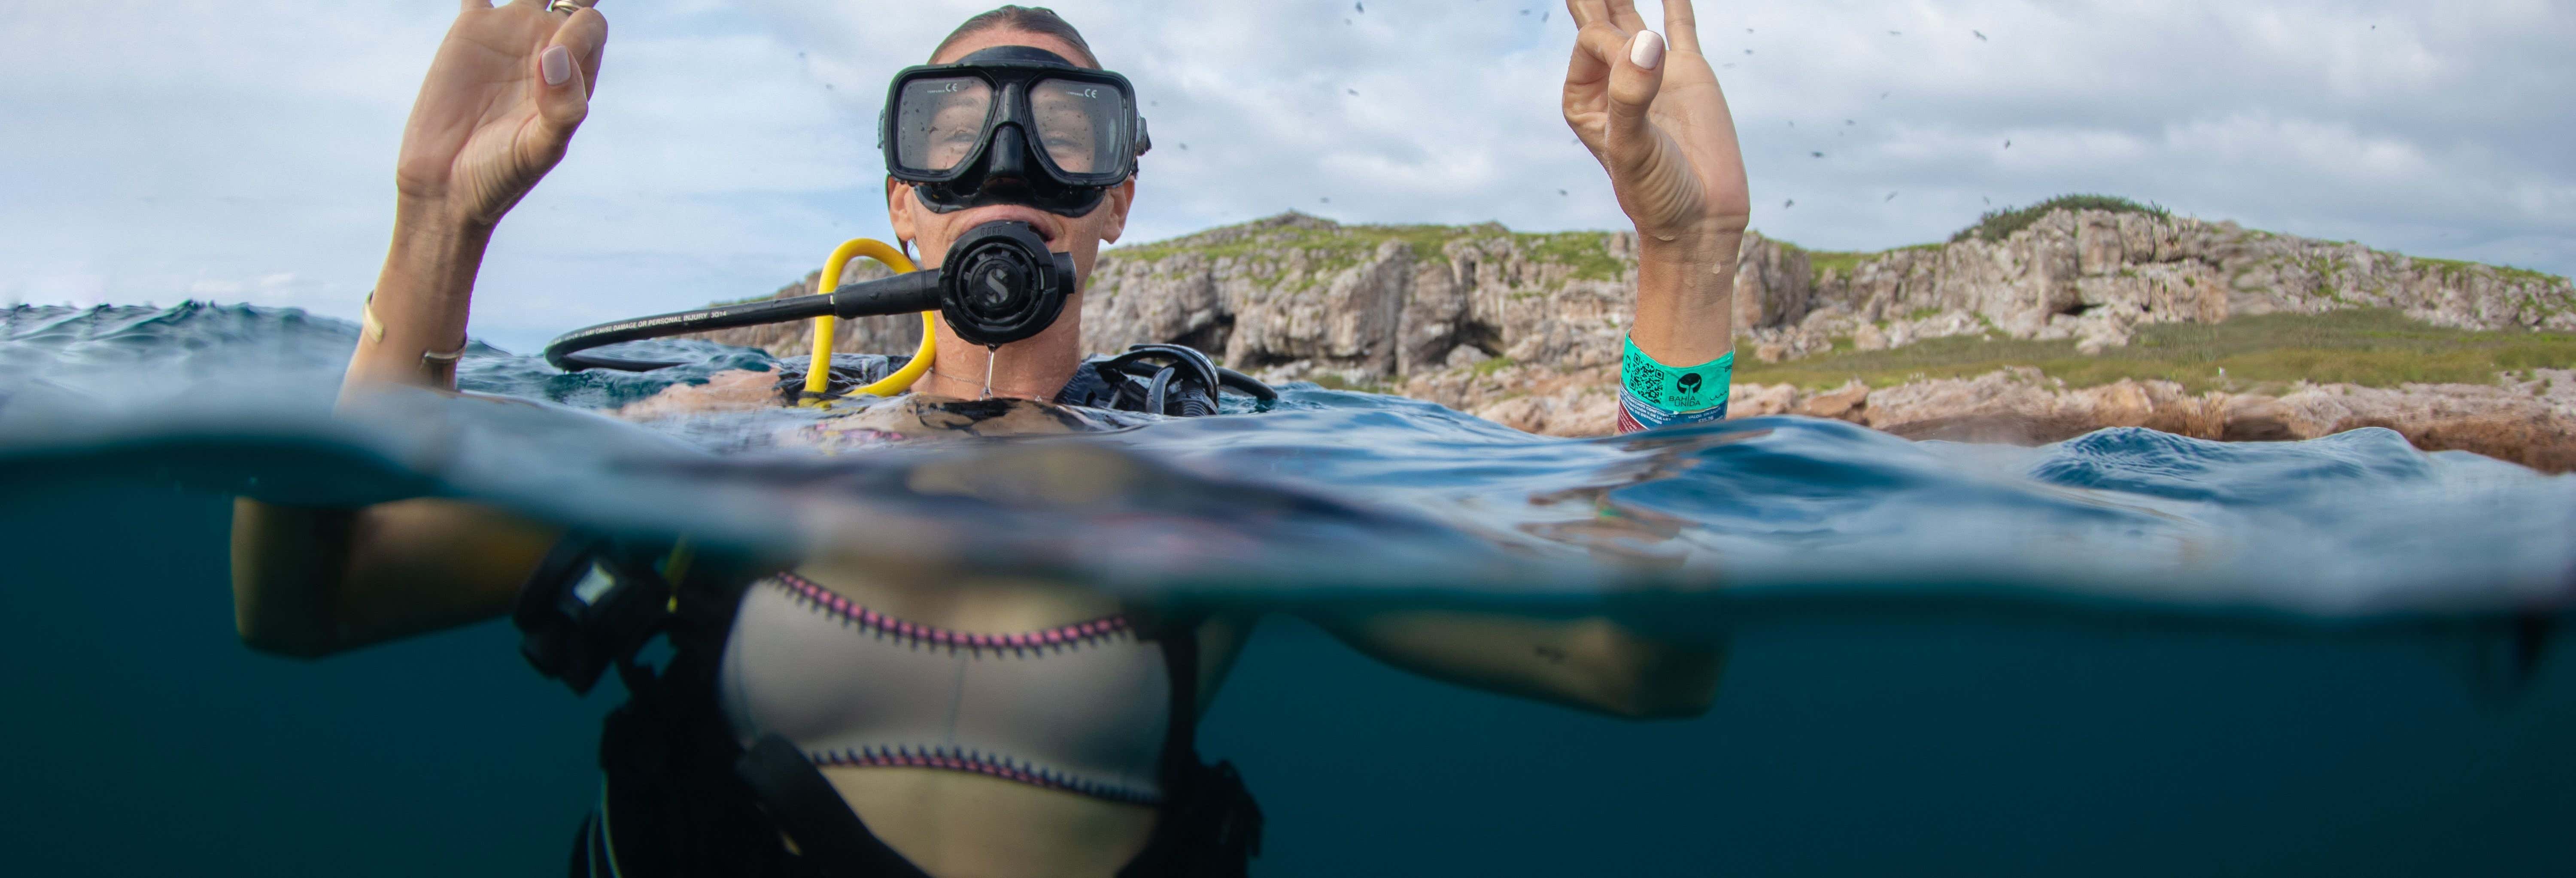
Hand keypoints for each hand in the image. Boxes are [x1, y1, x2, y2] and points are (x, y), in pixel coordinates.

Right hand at [394, 0, 608, 229]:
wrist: (447, 185)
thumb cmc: (502, 175)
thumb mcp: (542, 149)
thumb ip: (562, 106)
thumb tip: (555, 55)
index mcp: (575, 73)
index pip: (590, 26)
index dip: (576, 28)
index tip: (547, 57)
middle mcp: (548, 45)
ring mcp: (510, 33)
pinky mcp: (471, 29)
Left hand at [1561, 0, 1748, 255]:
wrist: (1701, 222)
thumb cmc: (1656, 195)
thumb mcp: (1632, 149)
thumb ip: (1633, 96)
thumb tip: (1646, 42)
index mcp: (1584, 97)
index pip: (1593, 41)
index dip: (1615, 45)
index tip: (1641, 70)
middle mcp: (1613, 77)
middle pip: (1595, 15)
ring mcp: (1652, 71)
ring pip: (1630, 11)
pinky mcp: (1689, 74)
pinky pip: (1680, 22)